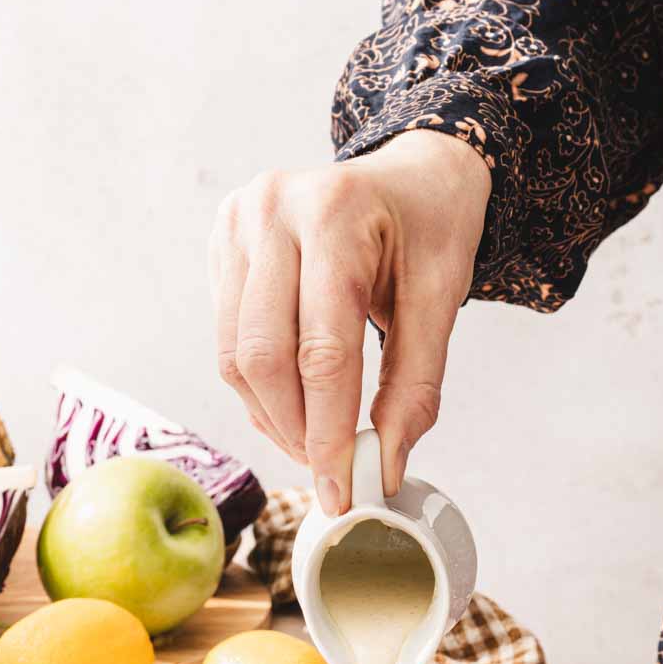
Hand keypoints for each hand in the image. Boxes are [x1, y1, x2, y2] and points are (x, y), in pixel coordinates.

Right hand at [209, 130, 490, 512]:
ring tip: (314, 442)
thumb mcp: (442, 299)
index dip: (329, 431)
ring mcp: (236, 224)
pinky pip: (227, 338)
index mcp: (335, 213)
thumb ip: (414, 386)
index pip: (322, 350)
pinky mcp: (221, 245)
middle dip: (296, 430)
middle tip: (331, 471)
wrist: (411, 175)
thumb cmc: (430, 228)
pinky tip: (295, 401)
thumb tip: (384, 466)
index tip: (343, 488)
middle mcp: (271, 210)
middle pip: (263, 357)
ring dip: (272, 416)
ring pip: (235, 355)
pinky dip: (260, 387)